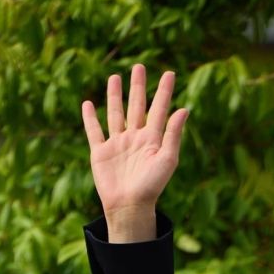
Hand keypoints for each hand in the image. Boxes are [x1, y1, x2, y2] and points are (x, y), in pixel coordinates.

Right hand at [81, 63, 189, 221]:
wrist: (129, 206)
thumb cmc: (151, 186)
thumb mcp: (167, 159)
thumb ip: (173, 134)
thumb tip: (184, 109)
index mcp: (152, 139)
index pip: (159, 109)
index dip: (164, 92)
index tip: (170, 73)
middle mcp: (135, 138)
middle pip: (136, 106)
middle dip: (138, 87)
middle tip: (139, 67)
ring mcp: (117, 145)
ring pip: (115, 114)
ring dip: (115, 96)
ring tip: (115, 77)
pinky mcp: (101, 153)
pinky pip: (94, 132)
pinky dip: (90, 118)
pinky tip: (88, 104)